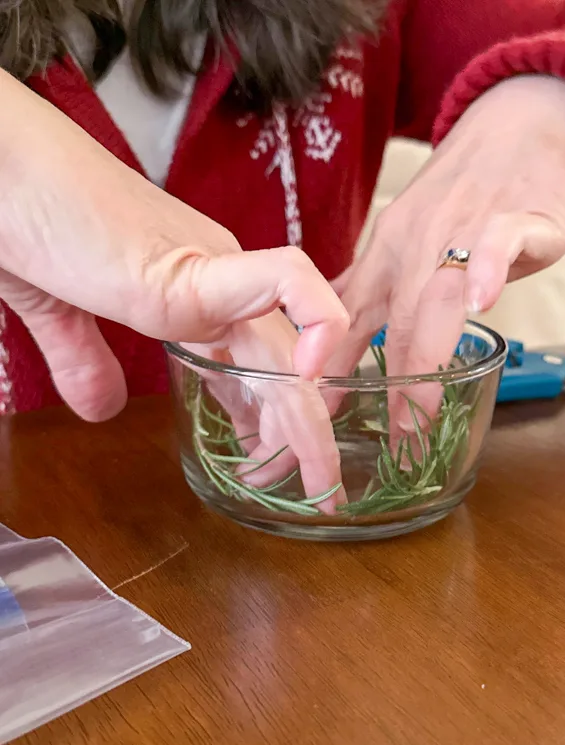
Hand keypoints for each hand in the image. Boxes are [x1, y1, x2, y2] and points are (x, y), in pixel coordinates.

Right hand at [0, 70, 348, 505]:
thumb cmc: (22, 220)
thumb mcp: (60, 310)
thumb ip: (85, 359)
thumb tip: (101, 409)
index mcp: (188, 290)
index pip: (253, 364)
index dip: (271, 420)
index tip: (271, 467)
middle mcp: (214, 282)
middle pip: (281, 366)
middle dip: (305, 436)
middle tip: (320, 492)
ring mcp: (209, 274)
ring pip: (290, 347)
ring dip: (312, 419)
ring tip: (322, 481)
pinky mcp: (189, 272)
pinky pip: (282, 283)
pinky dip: (314, 323)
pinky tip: (309, 379)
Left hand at [328, 75, 564, 424]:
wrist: (517, 124)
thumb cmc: (461, 190)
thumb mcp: (405, 236)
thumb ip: (377, 286)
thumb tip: (339, 336)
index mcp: (386, 252)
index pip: (351, 316)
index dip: (334, 365)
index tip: (320, 411)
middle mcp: (413, 245)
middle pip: (395, 320)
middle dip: (389, 384)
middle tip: (390, 438)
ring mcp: (460, 229)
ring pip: (436, 295)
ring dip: (425, 356)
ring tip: (420, 409)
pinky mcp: (513, 215)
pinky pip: (494, 242)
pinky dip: (484, 269)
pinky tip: (479, 304)